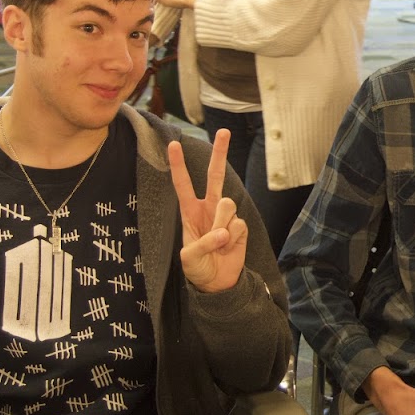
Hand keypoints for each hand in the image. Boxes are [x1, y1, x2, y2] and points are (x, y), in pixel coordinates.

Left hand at [167, 128, 246, 292]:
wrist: (218, 283)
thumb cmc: (198, 268)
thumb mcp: (189, 259)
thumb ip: (202, 245)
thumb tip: (224, 233)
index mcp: (190, 211)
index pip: (183, 184)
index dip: (178, 165)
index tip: (173, 144)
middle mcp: (208, 208)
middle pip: (215, 175)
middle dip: (220, 153)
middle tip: (224, 131)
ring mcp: (226, 216)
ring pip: (227, 205)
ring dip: (221, 226)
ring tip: (218, 245)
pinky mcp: (241, 226)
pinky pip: (238, 225)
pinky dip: (233, 239)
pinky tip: (229, 248)